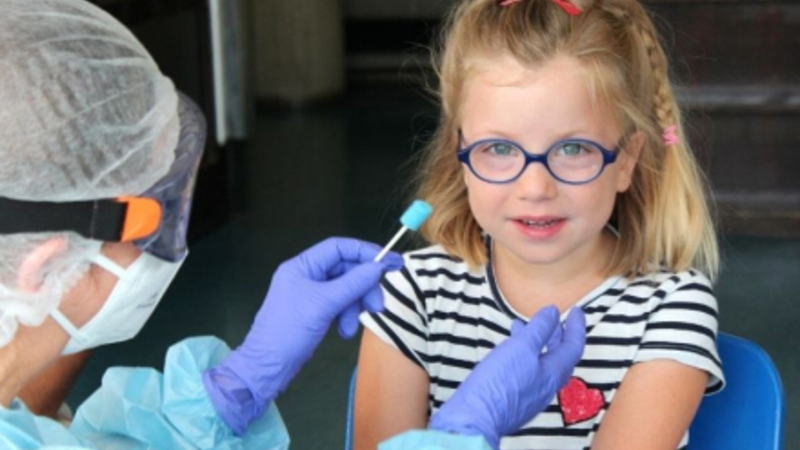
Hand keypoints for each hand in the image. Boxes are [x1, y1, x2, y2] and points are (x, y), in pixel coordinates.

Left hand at [203, 237, 403, 433]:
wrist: (268, 367)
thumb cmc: (290, 330)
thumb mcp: (324, 304)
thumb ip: (353, 283)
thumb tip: (378, 266)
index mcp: (302, 266)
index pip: (339, 248)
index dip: (365, 252)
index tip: (390, 262)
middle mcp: (307, 275)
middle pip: (346, 270)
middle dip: (363, 287)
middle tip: (378, 306)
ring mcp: (311, 294)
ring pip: (346, 290)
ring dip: (355, 307)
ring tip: (351, 328)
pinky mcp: (316, 311)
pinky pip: (340, 305)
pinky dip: (347, 317)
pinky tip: (344, 332)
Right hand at [430, 306, 585, 449]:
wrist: (476, 417)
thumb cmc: (499, 382)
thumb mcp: (521, 347)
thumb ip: (539, 329)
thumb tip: (553, 312)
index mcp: (553, 373)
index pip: (573, 347)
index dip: (576, 327)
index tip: (576, 311)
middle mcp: (546, 386)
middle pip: (558, 357)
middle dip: (556, 335)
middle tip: (553, 320)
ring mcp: (530, 395)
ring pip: (539, 364)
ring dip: (534, 343)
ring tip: (521, 327)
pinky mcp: (514, 399)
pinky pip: (525, 372)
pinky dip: (521, 355)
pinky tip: (506, 351)